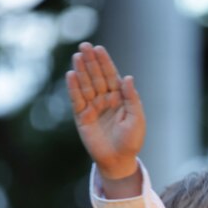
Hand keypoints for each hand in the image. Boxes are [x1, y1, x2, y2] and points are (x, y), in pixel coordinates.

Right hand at [66, 42, 144, 180]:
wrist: (118, 161)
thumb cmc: (131, 141)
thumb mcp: (136, 118)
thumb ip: (132, 98)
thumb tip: (128, 77)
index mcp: (120, 98)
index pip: (111, 76)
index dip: (105, 62)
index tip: (99, 49)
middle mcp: (105, 99)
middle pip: (96, 76)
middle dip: (90, 61)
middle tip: (84, 46)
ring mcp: (92, 107)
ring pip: (86, 85)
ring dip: (81, 71)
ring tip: (77, 56)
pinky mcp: (82, 117)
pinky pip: (77, 100)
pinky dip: (73, 88)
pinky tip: (71, 75)